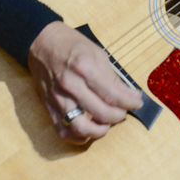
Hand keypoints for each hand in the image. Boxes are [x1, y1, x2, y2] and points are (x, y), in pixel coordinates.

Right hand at [28, 21, 142, 144]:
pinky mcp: (48, 106)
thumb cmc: (71, 44)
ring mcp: (58, 98)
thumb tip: (127, 95)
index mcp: (84, 67)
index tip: (138, 102)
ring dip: (99, 131)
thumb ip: (111, 76)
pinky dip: (78, 136)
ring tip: (106, 124)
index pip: (112, 94)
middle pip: (100, 113)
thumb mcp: (97, 52)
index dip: (129, 102)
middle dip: (118, 116)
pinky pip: (63, 131)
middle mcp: (70, 84)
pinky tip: (89, 130)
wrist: (42, 42)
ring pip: (81, 128)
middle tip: (124, 112)